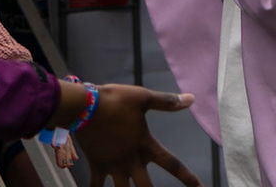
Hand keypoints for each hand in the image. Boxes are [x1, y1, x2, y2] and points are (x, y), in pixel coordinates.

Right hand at [74, 84, 201, 186]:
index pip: (172, 165)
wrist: (84, 105)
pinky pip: (96, 185)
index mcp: (146, 145)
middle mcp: (131, 160)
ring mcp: (113, 165)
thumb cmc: (115, 100)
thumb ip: (166, 101)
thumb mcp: (143, 98)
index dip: (188, 178)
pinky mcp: (97, 164)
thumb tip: (191, 99)